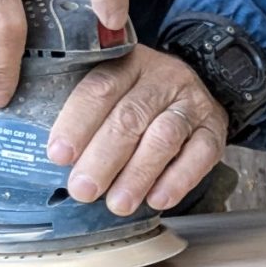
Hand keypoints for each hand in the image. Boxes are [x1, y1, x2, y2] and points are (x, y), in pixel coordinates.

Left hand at [47, 45, 229, 215]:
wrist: (195, 88)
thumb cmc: (141, 97)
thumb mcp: (114, 88)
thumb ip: (86, 111)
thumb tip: (51, 157)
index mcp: (127, 63)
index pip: (100, 88)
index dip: (77, 123)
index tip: (59, 155)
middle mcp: (162, 78)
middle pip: (130, 117)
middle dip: (103, 158)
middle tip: (83, 189)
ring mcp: (191, 103)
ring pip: (164, 137)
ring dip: (138, 174)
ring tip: (118, 203)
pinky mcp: (214, 129)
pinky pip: (200, 155)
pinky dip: (179, 180)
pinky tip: (158, 199)